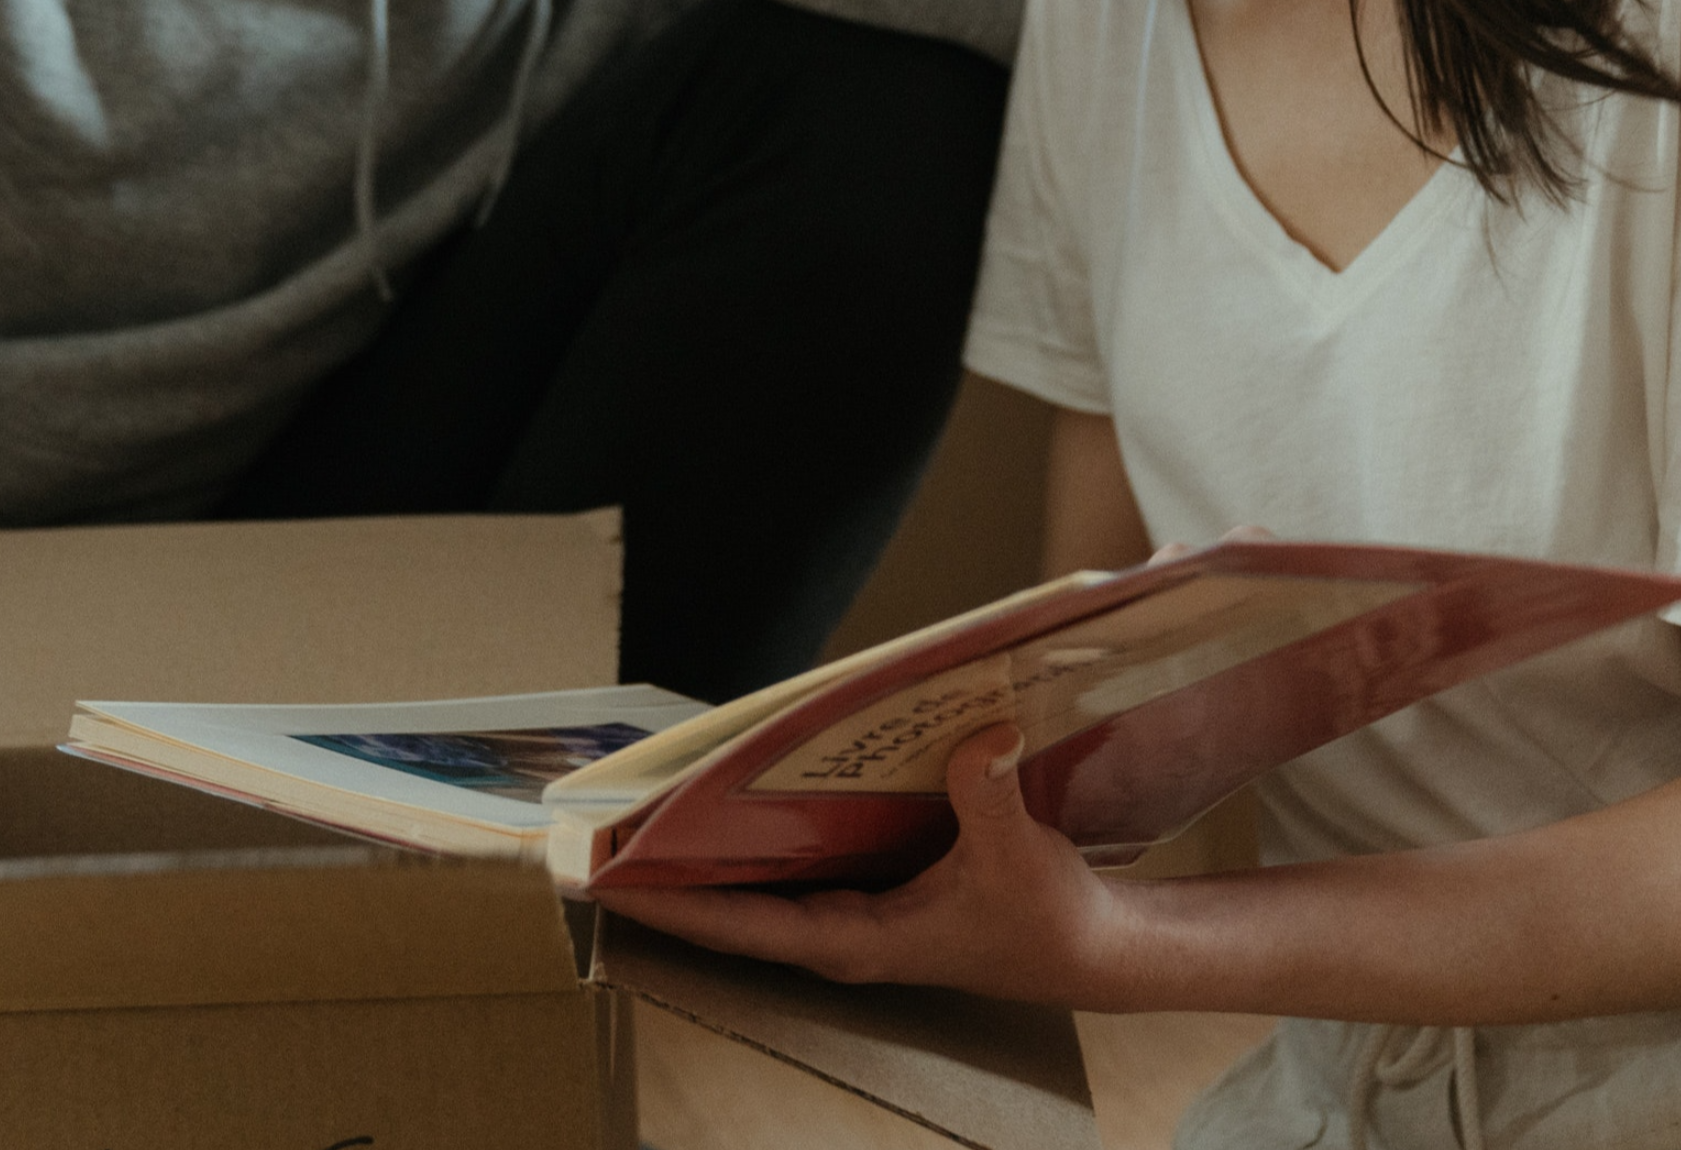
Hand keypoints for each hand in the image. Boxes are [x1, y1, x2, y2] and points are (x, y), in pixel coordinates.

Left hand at [592, 724, 1144, 1007]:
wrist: (1091, 950)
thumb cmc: (1048, 919)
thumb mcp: (1016, 856)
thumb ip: (987, 795)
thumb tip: (981, 730)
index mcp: (856, 940)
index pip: (741, 926)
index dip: (671, 904)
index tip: (605, 882)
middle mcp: (840, 933)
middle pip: (729, 908)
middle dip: (663, 876)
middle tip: (589, 837)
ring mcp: (852, 917)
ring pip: (756, 889)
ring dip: (702, 858)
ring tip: (638, 812)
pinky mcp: (872, 895)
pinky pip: (793, 868)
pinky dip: (755, 840)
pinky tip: (730, 800)